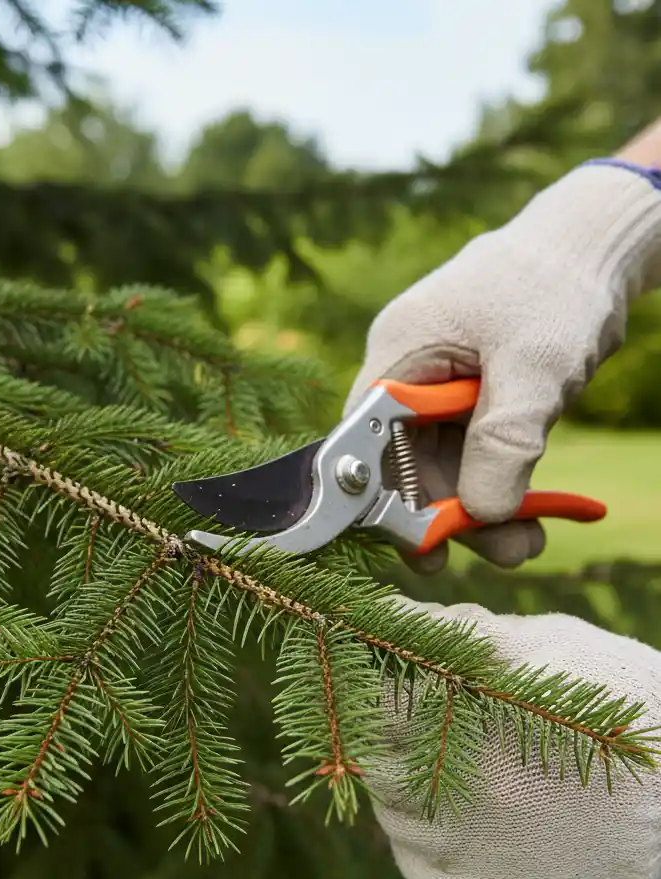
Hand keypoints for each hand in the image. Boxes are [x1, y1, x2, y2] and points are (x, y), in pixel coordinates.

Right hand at [344, 161, 660, 572]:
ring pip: (443, 466)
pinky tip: (532, 517)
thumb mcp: (535, 366)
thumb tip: (480, 514)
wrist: (593, 247)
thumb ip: (503, 440)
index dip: (382, 497)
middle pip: (405, 464)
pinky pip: (472, 454)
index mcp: (399, 354)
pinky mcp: (470, 398)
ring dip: (482, 508)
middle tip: (499, 552)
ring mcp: (439, 388)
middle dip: (449, 512)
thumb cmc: (556, 288)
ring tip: (526, 544)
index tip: (416, 545)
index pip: (364, 440)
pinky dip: (500, 486)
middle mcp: (409, 375)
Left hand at [368, 599, 660, 878]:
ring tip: (477, 760)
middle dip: (389, 721)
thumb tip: (379, 612)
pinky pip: (406, 847)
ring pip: (382, 797)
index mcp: (443, 718)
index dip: (366, 668)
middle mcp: (428, 794)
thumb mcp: (531, 643)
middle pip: (364, 744)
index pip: (360, 688)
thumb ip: (444, 628)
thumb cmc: (606, 700)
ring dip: (407, 772)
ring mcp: (436, 851)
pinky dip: (426, 822)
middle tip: (443, 713)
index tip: (380, 658)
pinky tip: (476, 803)